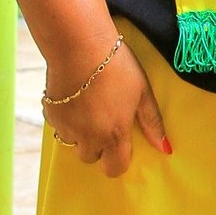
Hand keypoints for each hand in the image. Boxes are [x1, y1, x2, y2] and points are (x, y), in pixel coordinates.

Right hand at [45, 39, 170, 177]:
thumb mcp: (142, 93)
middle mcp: (88, 138)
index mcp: (114, 135)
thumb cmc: (117, 67)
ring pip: (72, 142)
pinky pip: (58, 125)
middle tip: (102, 119)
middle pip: (91, 157)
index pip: (114, 168)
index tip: (120, 145)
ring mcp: (66, 127)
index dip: (117, 160)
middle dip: (97, 145)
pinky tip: (73, 96)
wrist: (78, 45)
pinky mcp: (50, 114)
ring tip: (87, 105)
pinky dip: (65, 117)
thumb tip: (165, 148)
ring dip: (79, 132)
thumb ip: (152, 123)